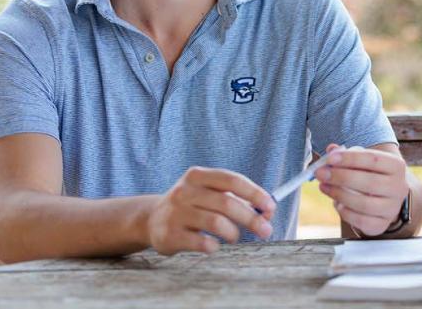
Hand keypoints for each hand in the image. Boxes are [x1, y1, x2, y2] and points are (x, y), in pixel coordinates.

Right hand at [144, 166, 275, 254]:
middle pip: (227, 203)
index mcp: (198, 175)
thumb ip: (238, 199)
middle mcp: (184, 191)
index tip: (270, 207)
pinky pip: (201, 242)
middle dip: (251, 219)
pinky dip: (214, 246)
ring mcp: (175, 212)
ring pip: (216, 223)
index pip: (232, 180)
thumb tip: (268, 212)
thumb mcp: (210, 194)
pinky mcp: (169, 234)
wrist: (151, 219)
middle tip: (265, 231)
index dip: (255, 194)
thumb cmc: (192, 206)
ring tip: (234, 237)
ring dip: (233, 233)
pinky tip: (214, 245)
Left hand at [316, 144, 409, 236]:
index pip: (374, 160)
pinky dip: (344, 212)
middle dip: (341, 177)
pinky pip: (360, 220)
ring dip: (338, 194)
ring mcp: (392, 208)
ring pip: (363, 203)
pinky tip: (337, 203)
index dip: (351, 159)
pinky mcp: (382, 224)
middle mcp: (398, 187)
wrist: (385, 198)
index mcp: (396, 166)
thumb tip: (331, 150)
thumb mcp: (363, 161)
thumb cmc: (370, 175)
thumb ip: (347, 154)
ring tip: (324, 186)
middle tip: (321, 173)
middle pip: (369, 182)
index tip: (331, 159)